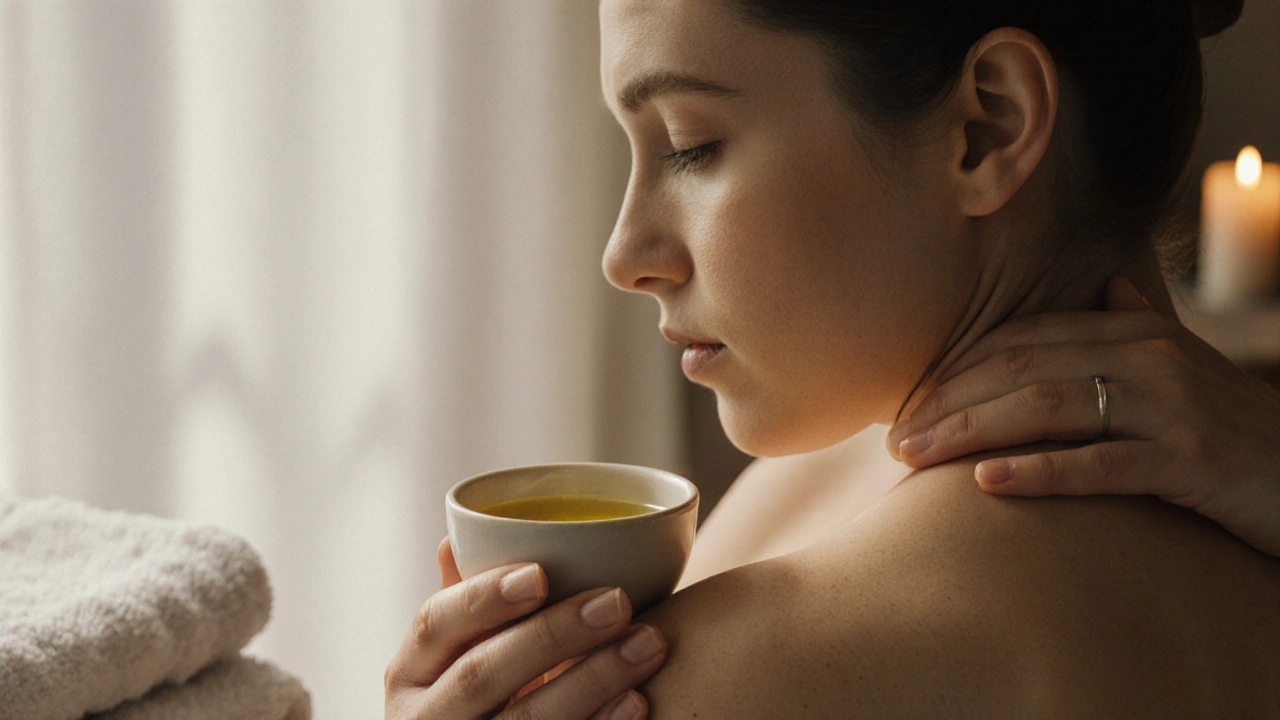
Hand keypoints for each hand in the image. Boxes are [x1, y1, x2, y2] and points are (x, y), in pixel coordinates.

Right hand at [385, 538, 666, 718]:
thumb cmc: (483, 693)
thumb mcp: (457, 655)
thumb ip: (464, 604)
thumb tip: (456, 538)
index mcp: (410, 671)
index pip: (435, 624)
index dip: (484, 597)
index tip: (541, 574)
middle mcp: (426, 718)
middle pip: (482, 674)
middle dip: (552, 635)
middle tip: (618, 600)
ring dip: (594, 678)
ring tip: (649, 642)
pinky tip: (638, 699)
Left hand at [887, 276, 1279, 558]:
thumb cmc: (1240, 433)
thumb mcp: (1190, 374)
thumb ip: (1142, 330)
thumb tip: (1109, 288)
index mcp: (1136, 333)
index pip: (1022, 342)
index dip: (957, 371)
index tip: (906, 405)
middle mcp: (1151, 356)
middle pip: (1022, 369)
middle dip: (948, 402)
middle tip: (892, 438)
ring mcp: (1174, 406)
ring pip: (1048, 409)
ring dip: (971, 433)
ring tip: (916, 458)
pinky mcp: (1194, 460)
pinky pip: (1101, 463)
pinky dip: (1039, 472)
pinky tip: (985, 485)